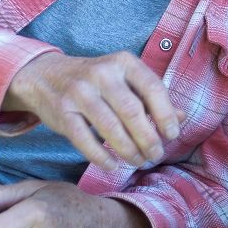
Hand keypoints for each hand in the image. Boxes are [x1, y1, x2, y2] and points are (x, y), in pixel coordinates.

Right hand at [3, 51, 182, 169]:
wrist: (45, 75)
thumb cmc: (95, 81)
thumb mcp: (124, 80)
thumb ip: (151, 97)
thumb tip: (182, 118)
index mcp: (123, 62)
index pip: (152, 88)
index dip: (166, 115)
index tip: (172, 135)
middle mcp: (102, 73)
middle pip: (132, 111)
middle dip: (148, 139)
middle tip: (156, 155)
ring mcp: (80, 91)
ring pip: (110, 127)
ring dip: (128, 150)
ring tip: (138, 161)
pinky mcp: (62, 111)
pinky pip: (84, 139)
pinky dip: (101, 156)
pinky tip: (112, 165)